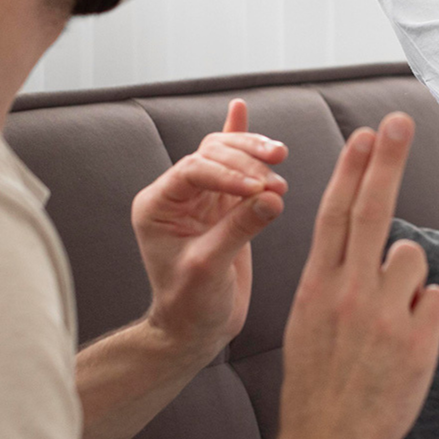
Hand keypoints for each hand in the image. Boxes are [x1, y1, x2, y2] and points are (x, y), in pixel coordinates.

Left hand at [132, 99, 288, 359]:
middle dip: (246, 161)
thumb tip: (272, 198)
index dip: (229, 174)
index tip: (259, 188)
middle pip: (211, 155)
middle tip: (276, 180)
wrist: (196, 328)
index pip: (194, 171)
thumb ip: (239, 229)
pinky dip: (238, 139)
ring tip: (280, 161)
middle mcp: (176, 196)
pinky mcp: (224, 206)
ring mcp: (201, 199)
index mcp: (158, 205)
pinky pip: (231, 167)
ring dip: (254, 155)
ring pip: (227, 157)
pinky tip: (239, 110)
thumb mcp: (210, 268)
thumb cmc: (191, 304)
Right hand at [278, 113, 438, 438]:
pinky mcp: (417, 339)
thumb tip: (374, 252)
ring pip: (413, 259)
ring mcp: (383, 314)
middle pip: (373, 209)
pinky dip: (426, 315)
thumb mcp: (308, 327)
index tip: (366, 135)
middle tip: (401, 120)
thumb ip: (335, 284)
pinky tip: (406, 348)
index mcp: (314, 286)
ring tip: (389, 325)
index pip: (334, 213)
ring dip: (409, 280)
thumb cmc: (317, 388)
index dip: (352, 169)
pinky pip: (437, 299)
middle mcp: (346, 291)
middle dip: (387, 159)